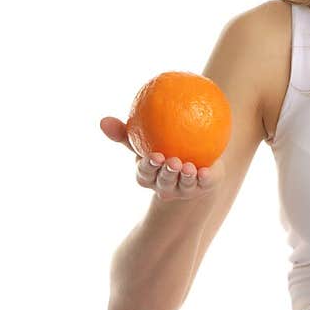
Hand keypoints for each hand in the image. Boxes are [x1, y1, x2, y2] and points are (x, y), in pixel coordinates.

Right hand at [100, 115, 223, 200]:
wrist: (195, 152)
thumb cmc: (161, 145)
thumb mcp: (143, 138)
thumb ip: (125, 133)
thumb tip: (102, 120)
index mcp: (149, 175)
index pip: (145, 174)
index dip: (148, 167)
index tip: (154, 156)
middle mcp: (165, 185)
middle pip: (164, 182)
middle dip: (167, 174)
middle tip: (172, 161)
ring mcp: (184, 188)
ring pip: (184, 185)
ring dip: (185, 177)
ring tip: (188, 166)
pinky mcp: (204, 186)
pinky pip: (205, 183)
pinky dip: (205, 178)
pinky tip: (207, 171)